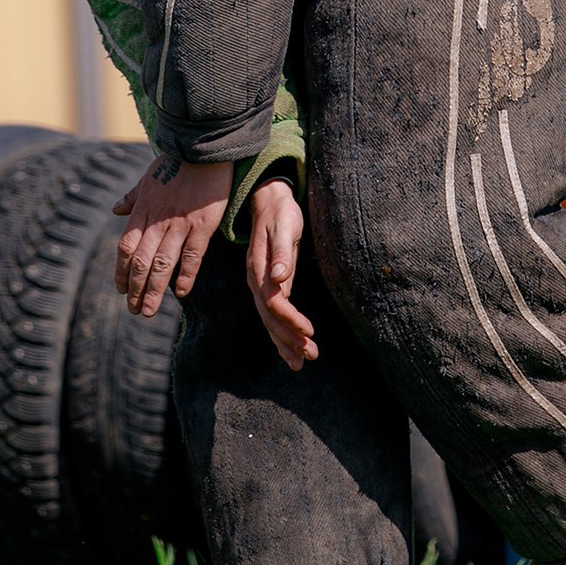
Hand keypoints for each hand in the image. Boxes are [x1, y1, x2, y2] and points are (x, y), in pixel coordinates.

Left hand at [113, 157, 230, 315]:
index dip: (121, 271)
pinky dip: (185, 276)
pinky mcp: (202, 226)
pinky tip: (181, 293)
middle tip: (133, 310)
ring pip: (162, 265)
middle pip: (140, 262)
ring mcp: (179, 225)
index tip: (120, 289)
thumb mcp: (147, 177)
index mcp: (143, 210)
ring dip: (153, 291)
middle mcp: (158, 221)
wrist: (203, 149)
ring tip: (147, 311)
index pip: (126, 248)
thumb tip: (115, 208)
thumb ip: (132, 197)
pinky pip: (191, 257)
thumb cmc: (176, 162)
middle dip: (134, 289)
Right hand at [244, 178, 315, 369]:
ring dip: (285, 343)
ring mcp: (260, 286)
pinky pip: (272, 316)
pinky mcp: (268, 287)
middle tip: (309, 357)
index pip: (274, 302)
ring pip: (270, 321)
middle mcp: (256, 282)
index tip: (309, 332)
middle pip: (270, 318)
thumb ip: (280, 253)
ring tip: (302, 362)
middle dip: (288, 339)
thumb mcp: (284, 226)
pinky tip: (291, 349)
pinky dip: (281, 334)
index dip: (291, 319)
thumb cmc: (280, 213)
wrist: (269, 202)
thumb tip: (278, 277)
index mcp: (259, 269)